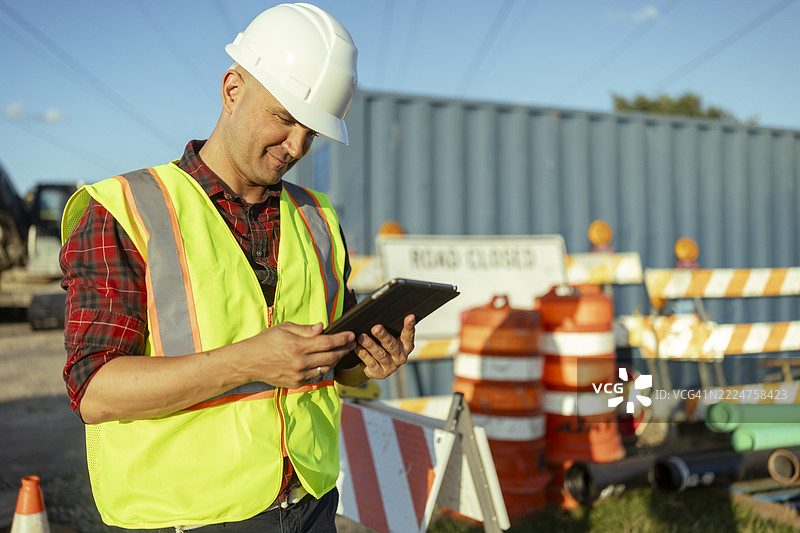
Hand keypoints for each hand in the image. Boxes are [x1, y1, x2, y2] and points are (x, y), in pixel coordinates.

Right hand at [236, 322, 355, 387]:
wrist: (248, 362)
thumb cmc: (265, 341)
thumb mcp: (284, 328)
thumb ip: (305, 329)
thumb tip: (322, 327)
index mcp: (298, 346)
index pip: (328, 342)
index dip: (342, 338)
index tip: (351, 335)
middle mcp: (300, 362)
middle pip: (331, 356)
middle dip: (344, 349)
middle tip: (352, 343)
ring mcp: (299, 374)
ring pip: (326, 368)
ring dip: (336, 360)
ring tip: (341, 352)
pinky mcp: (296, 383)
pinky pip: (316, 376)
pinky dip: (323, 369)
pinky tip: (327, 362)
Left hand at [352, 314, 415, 379]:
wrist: (376, 366)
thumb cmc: (383, 346)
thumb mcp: (389, 337)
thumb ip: (389, 328)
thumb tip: (380, 312)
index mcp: (406, 345)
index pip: (408, 334)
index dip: (409, 326)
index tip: (410, 316)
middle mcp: (401, 356)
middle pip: (392, 345)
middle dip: (383, 336)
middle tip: (376, 328)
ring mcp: (391, 366)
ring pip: (380, 354)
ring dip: (370, 345)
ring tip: (361, 337)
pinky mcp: (380, 373)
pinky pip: (371, 363)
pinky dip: (363, 354)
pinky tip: (357, 347)